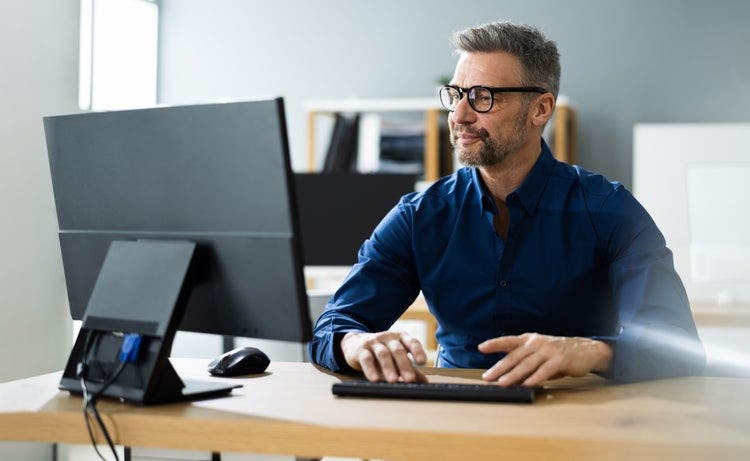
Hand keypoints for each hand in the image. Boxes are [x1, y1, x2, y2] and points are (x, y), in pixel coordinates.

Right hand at [340, 331, 427, 382]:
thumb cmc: (382, 351)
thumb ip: (411, 367)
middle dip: (404, 365)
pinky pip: (366, 359)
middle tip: (410, 379)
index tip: (422, 362)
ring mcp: (374, 342)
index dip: (417, 351)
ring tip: (393, 381)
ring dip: (388, 368)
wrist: (355, 343)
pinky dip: (370, 370)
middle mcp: (388, 337)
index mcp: (400, 337)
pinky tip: (374, 379)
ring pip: (383, 354)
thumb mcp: (396, 357)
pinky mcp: (361, 350)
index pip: (411, 342)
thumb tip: (425, 382)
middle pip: (398, 350)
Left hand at [478, 333, 612, 386]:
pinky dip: (535, 378)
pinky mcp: (560, 360)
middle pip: (514, 356)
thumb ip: (524, 361)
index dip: (494, 343)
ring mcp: (548, 350)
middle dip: (499, 368)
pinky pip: (545, 370)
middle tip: (488, 377)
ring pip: (527, 364)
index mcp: (529, 339)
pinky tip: (527, 384)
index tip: (481, 347)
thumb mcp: (539, 353)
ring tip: (503, 383)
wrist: (585, 350)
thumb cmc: (557, 353)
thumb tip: (507, 376)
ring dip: (513, 375)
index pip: (508, 341)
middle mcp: (537, 343)